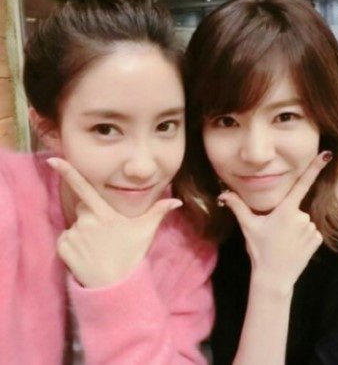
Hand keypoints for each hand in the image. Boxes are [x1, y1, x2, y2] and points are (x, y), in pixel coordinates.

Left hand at [47, 158, 181, 287]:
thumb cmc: (131, 255)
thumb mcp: (146, 230)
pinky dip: (73, 244)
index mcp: (104, 213)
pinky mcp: (63, 248)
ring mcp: (74, 235)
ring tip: (98, 246)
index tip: (53, 160)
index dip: (69, 172)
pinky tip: (87, 254)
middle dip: (91, 213)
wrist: (116, 285)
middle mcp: (86, 221)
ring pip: (75, 224)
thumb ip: (159, 211)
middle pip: (84, 207)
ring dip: (83, 231)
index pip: (84, 188)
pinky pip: (65, 239)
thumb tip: (177, 202)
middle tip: (106, 232)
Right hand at [218, 152, 330, 295]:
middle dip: (286, 216)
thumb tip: (222, 194)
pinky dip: (303, 236)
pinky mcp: (317, 239)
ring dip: (294, 227)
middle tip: (274, 232)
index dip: (315, 168)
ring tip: (283, 241)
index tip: (327, 154)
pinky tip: (293, 246)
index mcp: (285, 210)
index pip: (301, 184)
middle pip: (294, 208)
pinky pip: (310, 231)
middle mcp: (301, 217)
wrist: (274, 277)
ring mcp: (311, 229)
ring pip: (302, 220)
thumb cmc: (259, 250)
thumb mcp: (248, 226)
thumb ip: (237, 206)